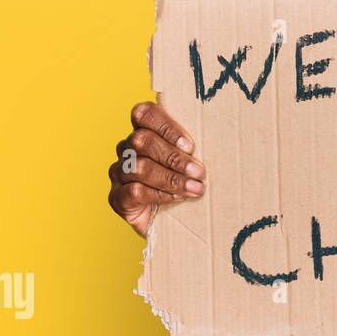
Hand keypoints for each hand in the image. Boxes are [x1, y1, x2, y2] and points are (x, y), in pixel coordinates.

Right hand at [107, 102, 204, 237]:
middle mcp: (127, 149)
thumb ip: (195, 148)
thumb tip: (219, 139)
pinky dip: (159, 194)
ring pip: (139, 167)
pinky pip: (134, 191)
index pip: (143, 114)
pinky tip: (178, 199)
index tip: (190, 145)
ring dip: (171, 178)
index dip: (166, 126)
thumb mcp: (193, 161)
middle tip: (199, 172)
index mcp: (144, 131)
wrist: (176, 221)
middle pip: (142, 140)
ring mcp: (119, 172)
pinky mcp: (117, 197)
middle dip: (174, 157)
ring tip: (195, 188)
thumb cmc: (188, 182)